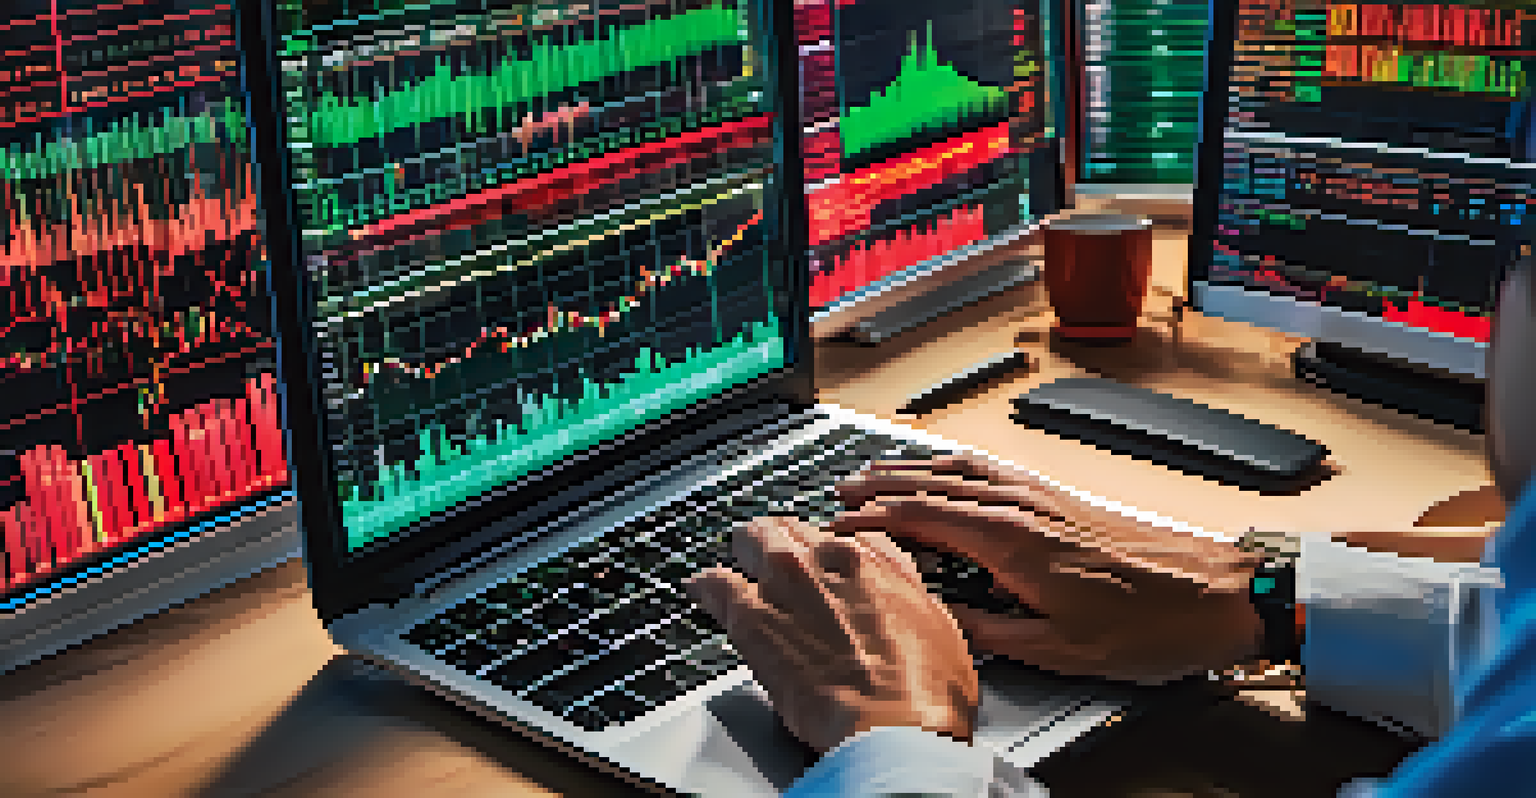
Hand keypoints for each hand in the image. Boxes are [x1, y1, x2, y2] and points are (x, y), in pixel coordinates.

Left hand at [685, 516, 978, 752]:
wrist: (893, 723)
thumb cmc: (923, 688)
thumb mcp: (938, 625)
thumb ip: (907, 594)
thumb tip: (900, 589)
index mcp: (872, 560)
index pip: (836, 532)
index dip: (824, 549)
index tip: (819, 561)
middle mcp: (826, 559)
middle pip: (788, 527)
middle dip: (777, 540)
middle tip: (771, 557)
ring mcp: (785, 583)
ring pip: (749, 539)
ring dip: (742, 552)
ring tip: (734, 565)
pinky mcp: (751, 617)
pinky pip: (713, 583)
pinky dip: (706, 586)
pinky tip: (702, 591)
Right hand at [832, 454, 1263, 684]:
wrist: (1217, 594)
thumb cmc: (1150, 623)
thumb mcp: (1059, 649)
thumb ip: (991, 631)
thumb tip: (946, 619)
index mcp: (1012, 542)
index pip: (921, 518)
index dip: (873, 521)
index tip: (840, 527)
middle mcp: (1024, 507)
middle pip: (934, 484)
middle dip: (880, 485)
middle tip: (841, 491)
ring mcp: (1044, 497)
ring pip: (961, 470)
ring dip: (914, 468)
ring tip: (879, 471)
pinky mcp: (1062, 499)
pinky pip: (992, 470)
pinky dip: (955, 465)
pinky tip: (952, 470)